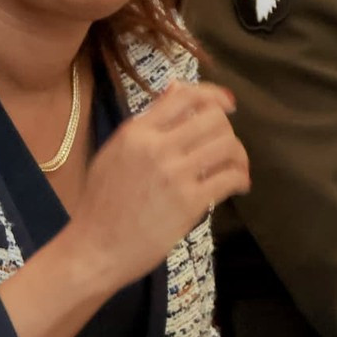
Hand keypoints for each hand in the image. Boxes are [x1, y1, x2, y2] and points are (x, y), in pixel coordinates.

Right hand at [62, 81, 248, 287]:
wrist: (95, 248)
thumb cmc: (100, 204)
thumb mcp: (113, 154)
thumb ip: (145, 123)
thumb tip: (176, 87)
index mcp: (134, 133)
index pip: (185, 96)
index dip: (214, 96)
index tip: (227, 105)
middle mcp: (155, 147)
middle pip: (214, 119)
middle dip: (227, 131)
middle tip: (224, 149)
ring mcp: (174, 174)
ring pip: (228, 146)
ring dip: (238, 156)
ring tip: (233, 168)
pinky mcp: (190, 202)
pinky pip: (230, 178)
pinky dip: (241, 180)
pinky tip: (237, 186)